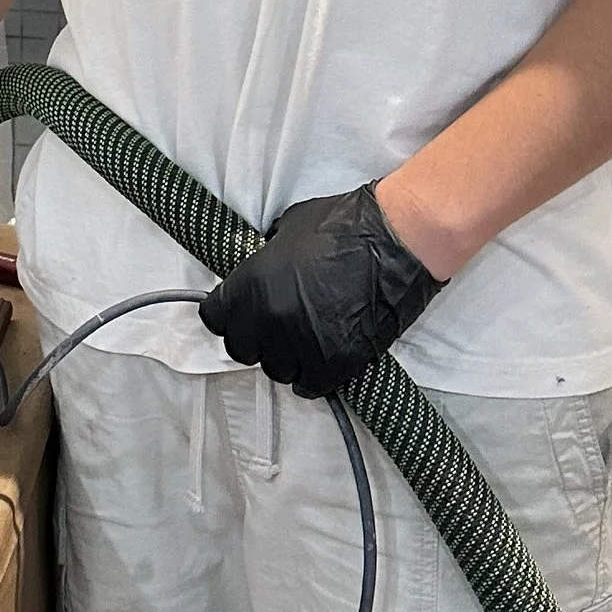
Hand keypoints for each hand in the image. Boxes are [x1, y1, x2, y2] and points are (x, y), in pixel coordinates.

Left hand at [198, 184, 443, 397]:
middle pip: (242, 350)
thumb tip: (262, 271)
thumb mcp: (289, 229)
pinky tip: (320, 358)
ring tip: (304, 339)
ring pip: (276, 370)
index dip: (226, 316)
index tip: (237, 315)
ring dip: (286, 358)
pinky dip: (312, 375)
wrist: (397, 241)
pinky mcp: (336, 363)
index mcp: (251, 285)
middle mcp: (270, 319)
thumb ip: (266, 259)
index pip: (214, 319)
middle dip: (255, 339)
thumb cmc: (346, 226)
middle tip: (274, 327)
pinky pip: (309, 385)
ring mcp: (302, 345)